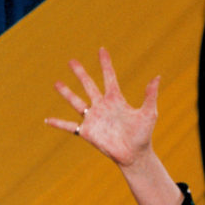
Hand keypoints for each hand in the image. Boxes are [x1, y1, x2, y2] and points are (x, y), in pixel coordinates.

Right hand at [45, 47, 159, 169]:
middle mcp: (102, 106)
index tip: (102, 49)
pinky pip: (69, 126)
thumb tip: (157, 77)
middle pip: (89, 85)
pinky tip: (47, 120)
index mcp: (116, 100)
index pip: (109, 77)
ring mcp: (94, 118)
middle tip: (71, 60)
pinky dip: (58, 123)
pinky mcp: (87, 132)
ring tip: (56, 83)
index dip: (105, 63)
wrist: (135, 155)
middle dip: (80, 73)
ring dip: (66, 93)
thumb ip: (150, 96)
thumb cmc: (143, 135)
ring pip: (76, 102)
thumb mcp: (149, 114)